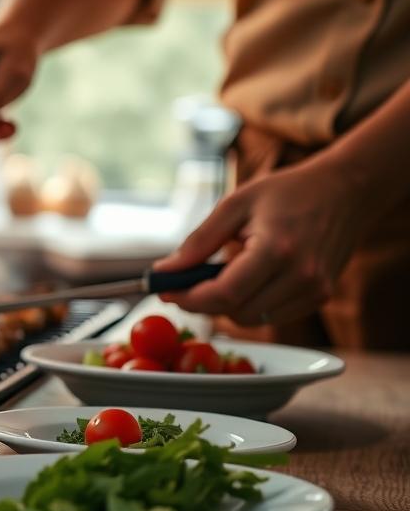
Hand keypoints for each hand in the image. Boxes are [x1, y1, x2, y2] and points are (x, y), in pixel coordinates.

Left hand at [154, 159, 368, 325]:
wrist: (345, 191)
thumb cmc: (287, 192)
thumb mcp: (235, 204)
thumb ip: (199, 241)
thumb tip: (165, 270)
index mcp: (277, 248)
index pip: (225, 293)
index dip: (190, 298)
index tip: (166, 291)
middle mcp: (301, 275)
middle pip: (236, 312)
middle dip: (203, 303)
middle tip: (185, 283)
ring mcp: (315, 289)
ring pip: (252, 319)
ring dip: (227, 306)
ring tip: (221, 274)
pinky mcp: (321, 297)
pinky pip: (272, 316)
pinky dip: (250, 305)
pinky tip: (248, 279)